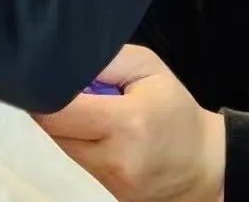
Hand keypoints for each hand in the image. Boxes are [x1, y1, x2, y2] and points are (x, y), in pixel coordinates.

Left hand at [34, 45, 224, 201]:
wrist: (203, 164)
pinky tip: (97, 128)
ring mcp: (110, 181)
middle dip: (53, 105)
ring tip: (89, 107)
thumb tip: (67, 61)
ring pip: (62, 147)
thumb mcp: (147, 67)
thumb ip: (106, 59)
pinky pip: (78, 161)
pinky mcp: (108, 192)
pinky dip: (79, 141)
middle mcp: (114, 158)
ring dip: (65, 125)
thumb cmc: (175, 109)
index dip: (45, 92)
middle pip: (54, 131)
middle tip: (68, 86)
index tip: (45, 75)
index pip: (60, 112)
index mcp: (126, 122)